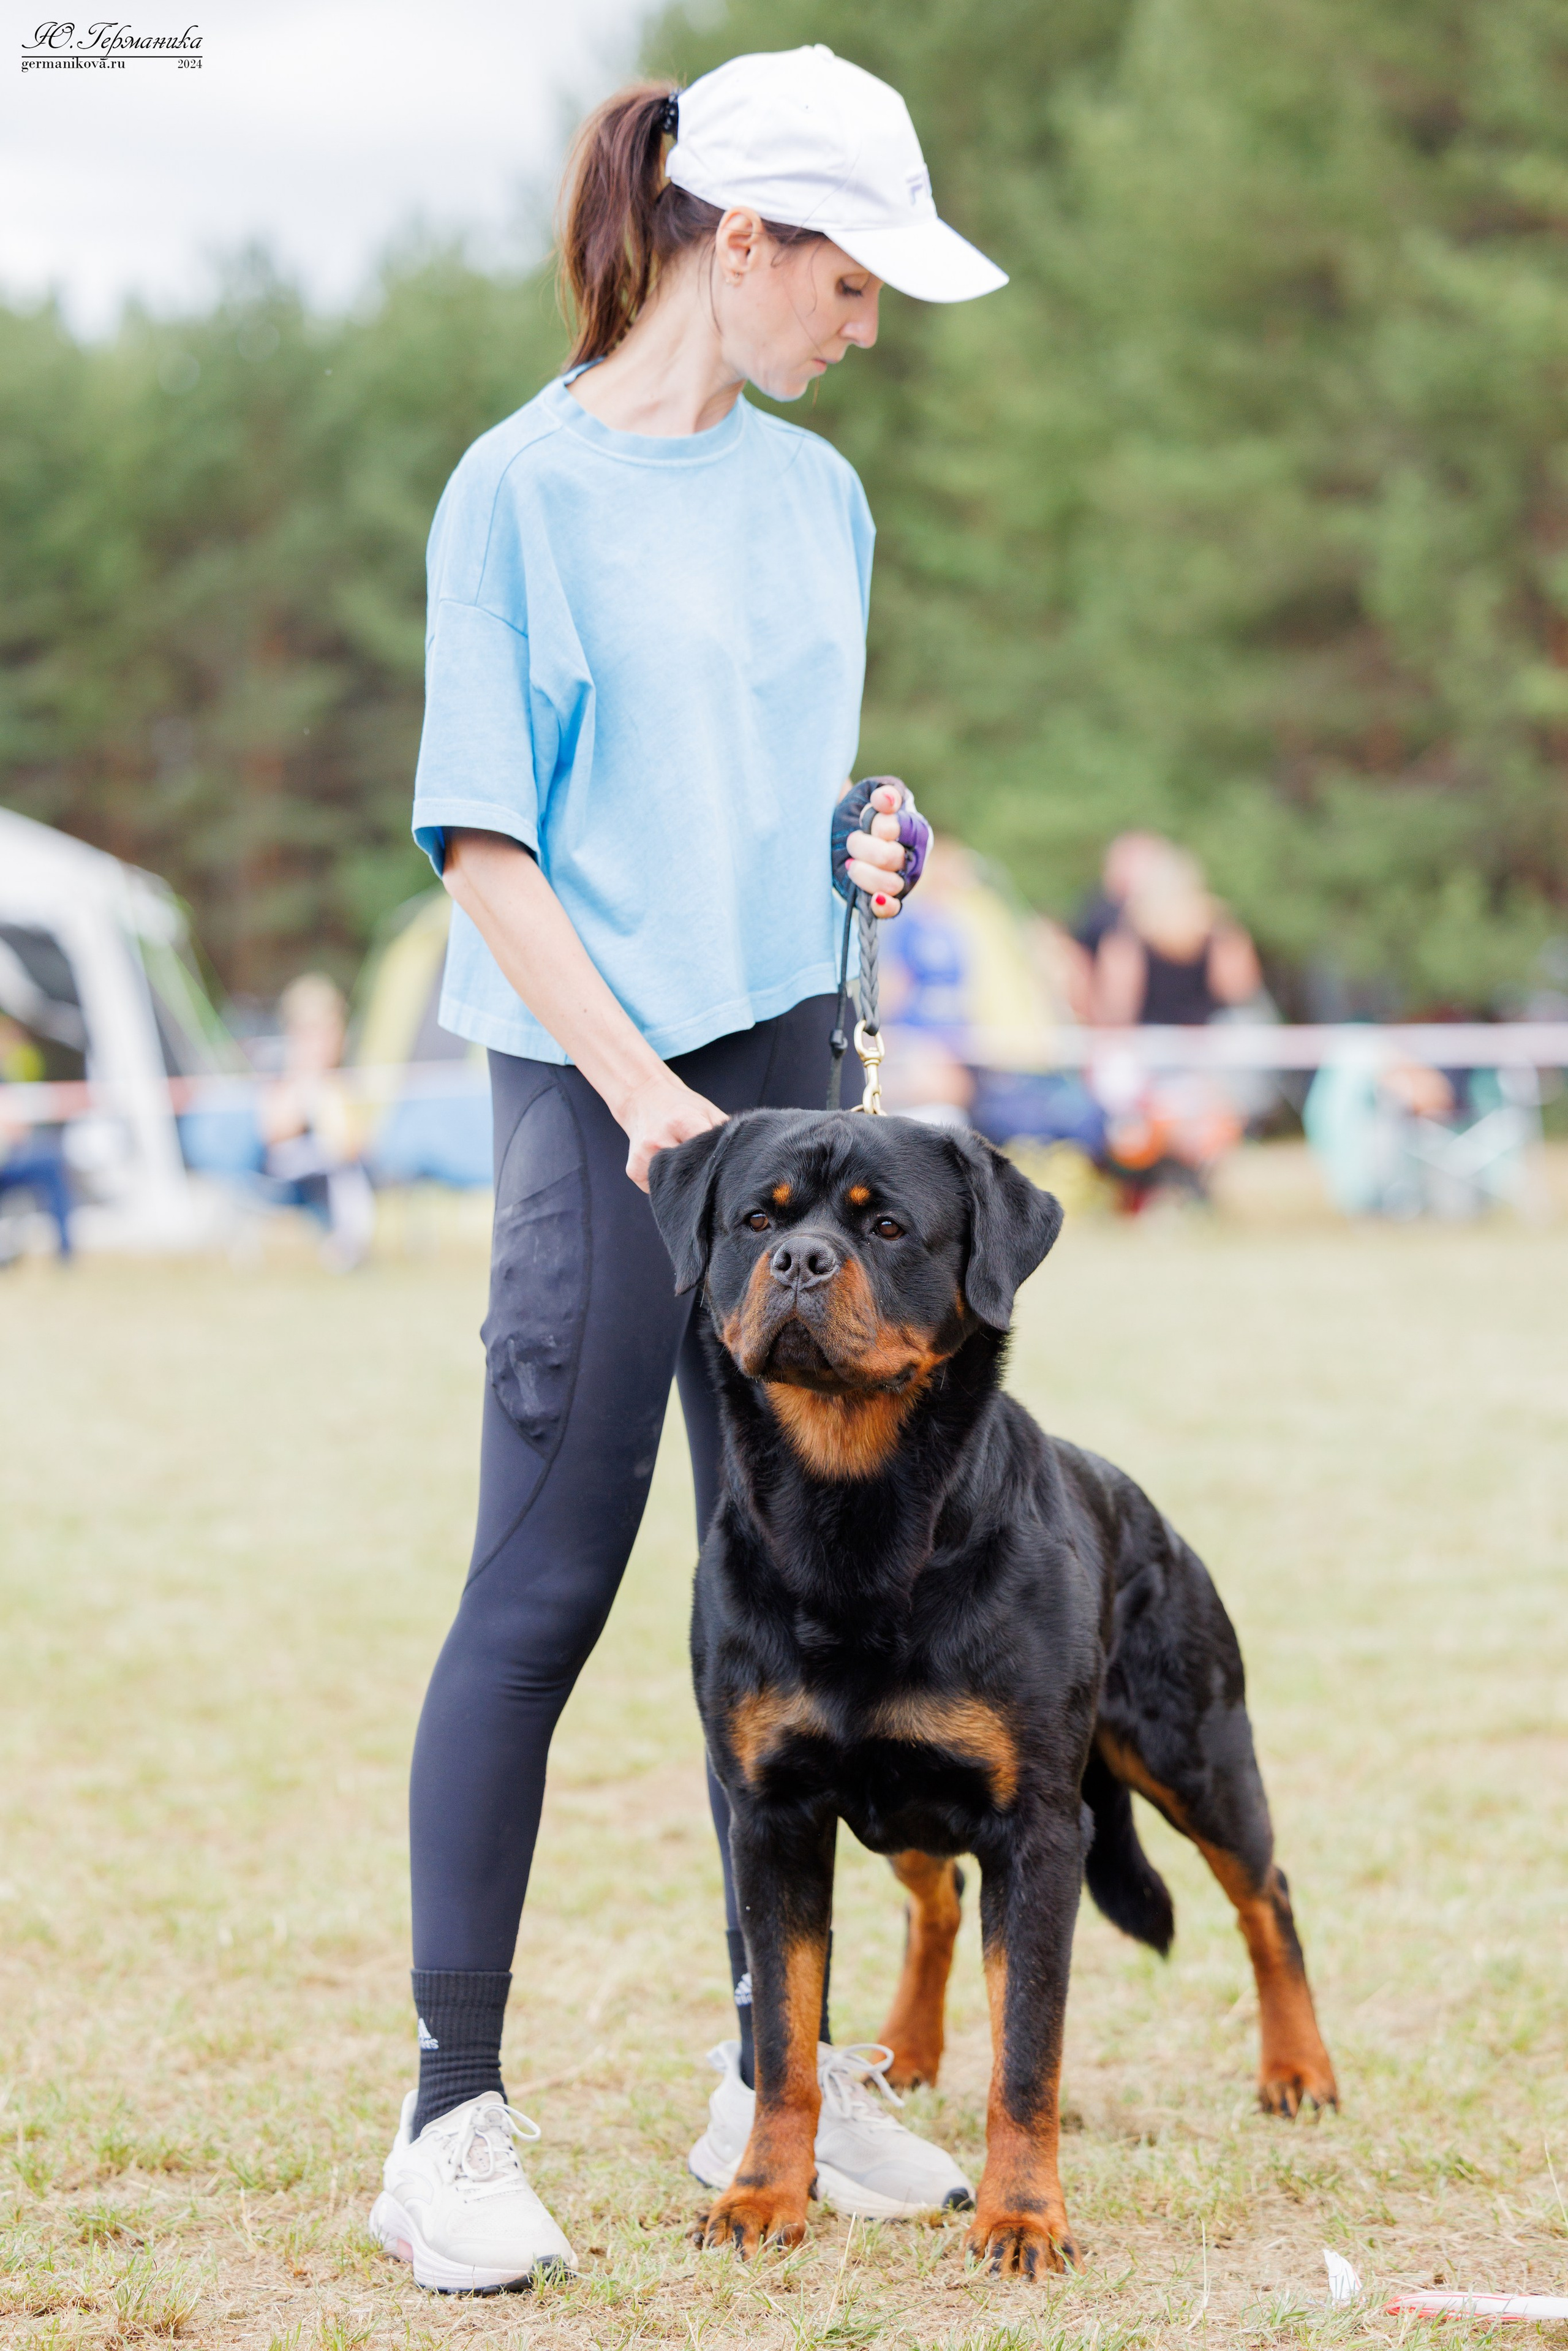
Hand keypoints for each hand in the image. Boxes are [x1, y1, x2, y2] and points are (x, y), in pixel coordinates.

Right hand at [617, 1069, 725, 1193]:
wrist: (642, 1098)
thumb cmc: (681, 1106)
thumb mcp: (707, 1110)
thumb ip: (724, 1133)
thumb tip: (744, 1160)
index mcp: (682, 1122)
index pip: (708, 1154)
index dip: (719, 1163)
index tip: (727, 1170)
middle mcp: (659, 1140)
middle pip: (691, 1174)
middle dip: (704, 1178)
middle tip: (713, 1179)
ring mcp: (644, 1157)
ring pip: (674, 1186)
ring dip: (685, 1184)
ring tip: (690, 1172)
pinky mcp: (633, 1170)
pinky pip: (658, 1189)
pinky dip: (668, 1184)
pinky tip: (670, 1170)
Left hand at [846, 782, 915, 918]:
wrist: (836, 835)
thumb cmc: (858, 812)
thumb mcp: (868, 792)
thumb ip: (883, 790)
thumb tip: (886, 800)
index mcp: (916, 830)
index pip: (903, 829)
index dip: (880, 825)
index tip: (867, 819)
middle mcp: (914, 857)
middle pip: (892, 858)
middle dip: (863, 846)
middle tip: (851, 840)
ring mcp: (901, 881)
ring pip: (891, 884)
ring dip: (862, 872)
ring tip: (850, 863)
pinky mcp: (886, 901)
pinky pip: (893, 909)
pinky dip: (883, 905)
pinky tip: (873, 898)